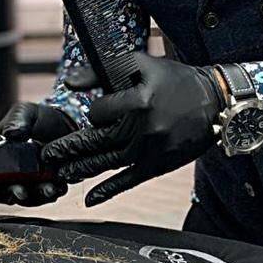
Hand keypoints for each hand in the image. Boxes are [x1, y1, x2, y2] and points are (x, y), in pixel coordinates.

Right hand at [0, 101, 72, 206]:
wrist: (65, 122)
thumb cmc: (39, 118)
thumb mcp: (25, 112)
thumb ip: (17, 121)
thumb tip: (12, 133)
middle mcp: (6, 172)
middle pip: (0, 193)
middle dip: (9, 195)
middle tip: (20, 190)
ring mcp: (24, 181)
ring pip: (22, 199)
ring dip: (32, 197)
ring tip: (46, 188)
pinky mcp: (42, 185)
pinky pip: (42, 197)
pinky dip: (48, 195)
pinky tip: (55, 187)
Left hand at [41, 52, 225, 205]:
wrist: (215, 104)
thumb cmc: (175, 80)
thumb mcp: (141, 64)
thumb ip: (101, 71)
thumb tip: (69, 83)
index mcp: (138, 102)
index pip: (99, 113)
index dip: (93, 111)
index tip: (96, 111)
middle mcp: (143, 129)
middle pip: (97, 142)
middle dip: (69, 148)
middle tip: (46, 155)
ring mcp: (150, 151)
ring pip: (108, 162)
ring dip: (81, 168)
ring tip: (59, 172)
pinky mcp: (158, 166)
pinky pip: (129, 180)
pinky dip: (109, 190)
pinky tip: (90, 198)